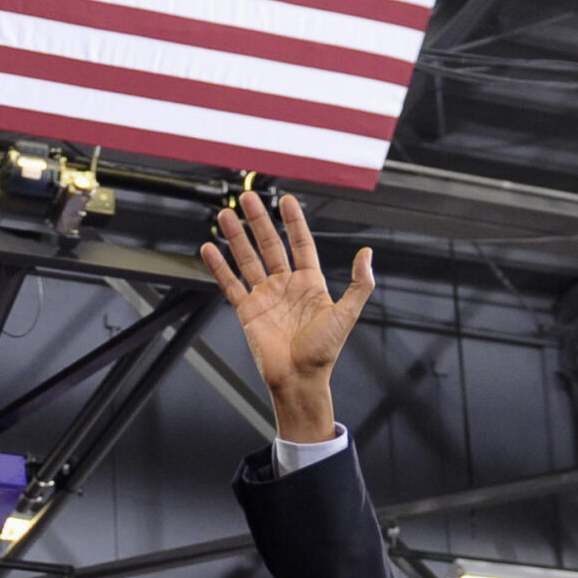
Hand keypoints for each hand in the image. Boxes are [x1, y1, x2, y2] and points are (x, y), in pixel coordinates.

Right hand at [200, 191, 374, 442]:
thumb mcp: (347, 314)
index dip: (293, 222)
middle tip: (248, 198)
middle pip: (269, 245)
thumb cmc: (324, 352)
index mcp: (310, 284)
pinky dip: (220, 267)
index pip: (300, 244)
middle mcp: (286, 286)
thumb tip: (367, 253)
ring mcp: (265, 297)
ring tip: (227, 215)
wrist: (299, 379)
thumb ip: (359, 283)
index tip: (286, 201)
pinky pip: (231, 284)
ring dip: (237, 237)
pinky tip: (210, 249)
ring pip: (248, 259)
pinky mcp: (248, 310)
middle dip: (259, 220)